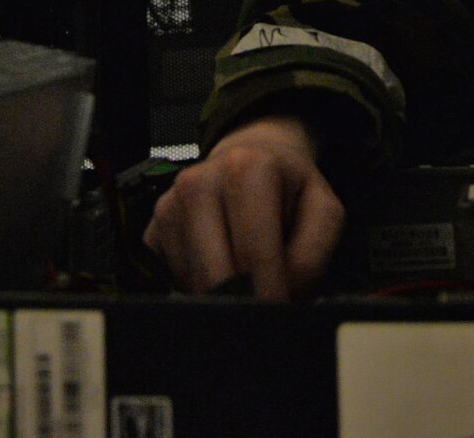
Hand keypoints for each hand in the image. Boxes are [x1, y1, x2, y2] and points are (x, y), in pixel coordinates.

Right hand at [141, 114, 344, 299]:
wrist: (250, 156)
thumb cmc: (289, 187)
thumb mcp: (323, 210)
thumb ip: (312, 256)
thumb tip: (282, 297)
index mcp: (246, 170)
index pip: (253, 255)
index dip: (271, 295)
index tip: (282, 316)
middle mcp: (198, 182)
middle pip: (216, 273)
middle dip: (244, 304)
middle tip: (265, 317)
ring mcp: (167, 206)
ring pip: (192, 282)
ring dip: (221, 299)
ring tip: (247, 289)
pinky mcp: (150, 230)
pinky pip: (170, 281)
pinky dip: (198, 291)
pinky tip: (219, 278)